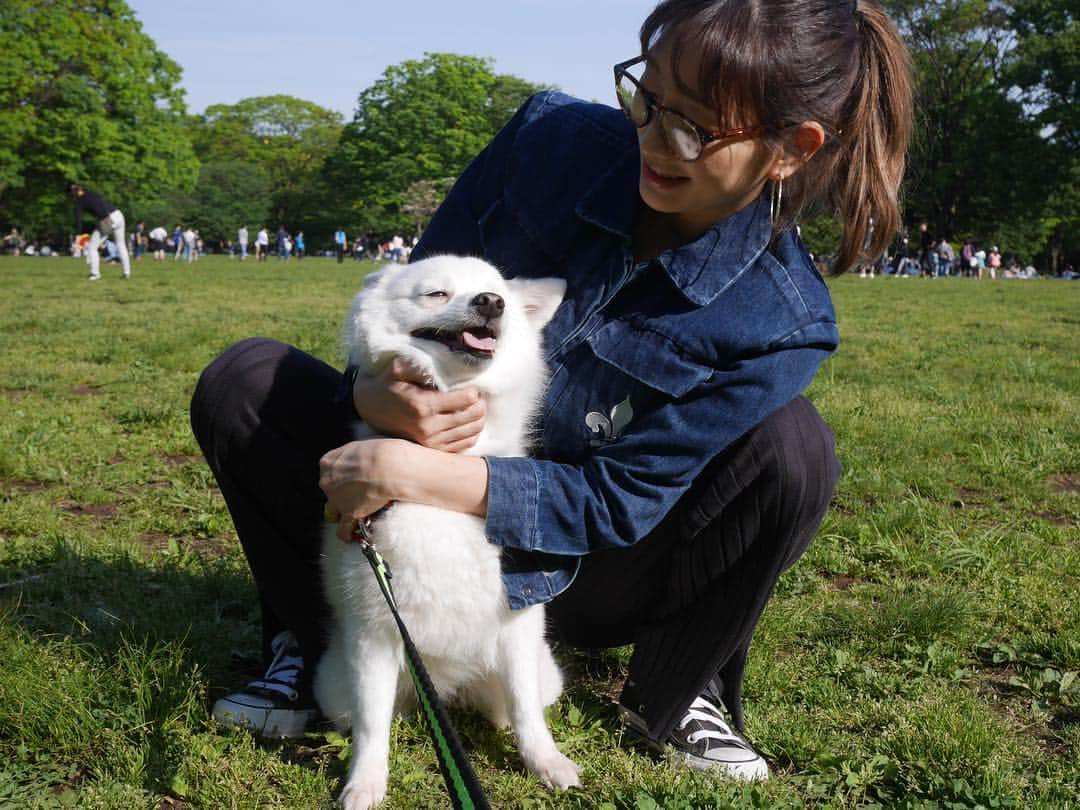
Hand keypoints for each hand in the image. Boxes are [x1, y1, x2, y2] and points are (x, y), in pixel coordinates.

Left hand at [319, 438, 407, 540]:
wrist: (388, 466)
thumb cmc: (380, 451)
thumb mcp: (361, 445)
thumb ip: (354, 455)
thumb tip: (361, 459)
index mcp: (328, 462)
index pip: (328, 472)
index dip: (340, 478)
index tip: (351, 480)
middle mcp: (327, 481)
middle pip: (330, 492)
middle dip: (341, 495)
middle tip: (357, 495)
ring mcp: (337, 499)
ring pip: (332, 512)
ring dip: (341, 515)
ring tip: (351, 517)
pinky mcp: (349, 514)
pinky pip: (343, 530)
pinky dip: (346, 534)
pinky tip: (350, 537)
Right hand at [352, 357, 485, 451]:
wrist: (368, 408)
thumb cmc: (386, 384)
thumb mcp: (397, 367)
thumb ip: (418, 364)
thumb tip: (444, 364)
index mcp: (423, 405)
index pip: (467, 399)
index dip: (475, 391)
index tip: (472, 386)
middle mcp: (428, 427)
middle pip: (473, 415)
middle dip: (481, 404)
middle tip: (478, 397)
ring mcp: (431, 441)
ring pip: (472, 431)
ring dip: (479, 418)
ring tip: (476, 408)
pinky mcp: (432, 449)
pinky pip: (464, 444)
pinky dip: (472, 433)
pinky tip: (469, 422)